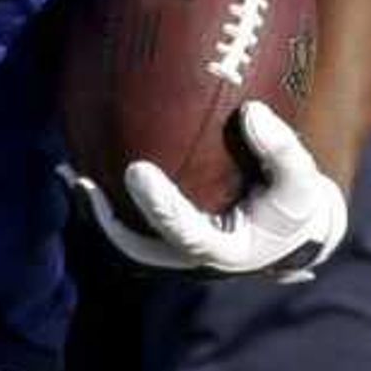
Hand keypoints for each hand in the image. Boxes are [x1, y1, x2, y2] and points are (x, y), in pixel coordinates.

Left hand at [74, 102, 348, 281]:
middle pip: (136, 249)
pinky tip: (75, 165)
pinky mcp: (162, 235)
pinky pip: (123, 221)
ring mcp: (172, 250)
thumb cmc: (294, 206)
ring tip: (67, 173)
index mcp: (224, 250)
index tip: (136, 170)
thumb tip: (252, 112)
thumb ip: (283, 151)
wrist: (288, 229)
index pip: (184, 233)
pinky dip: (100, 199)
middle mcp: (190, 258)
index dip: (159, 206)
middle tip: (81, 182)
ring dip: (93, 211)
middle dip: (104, 221)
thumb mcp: (303, 183)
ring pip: (122, 239)